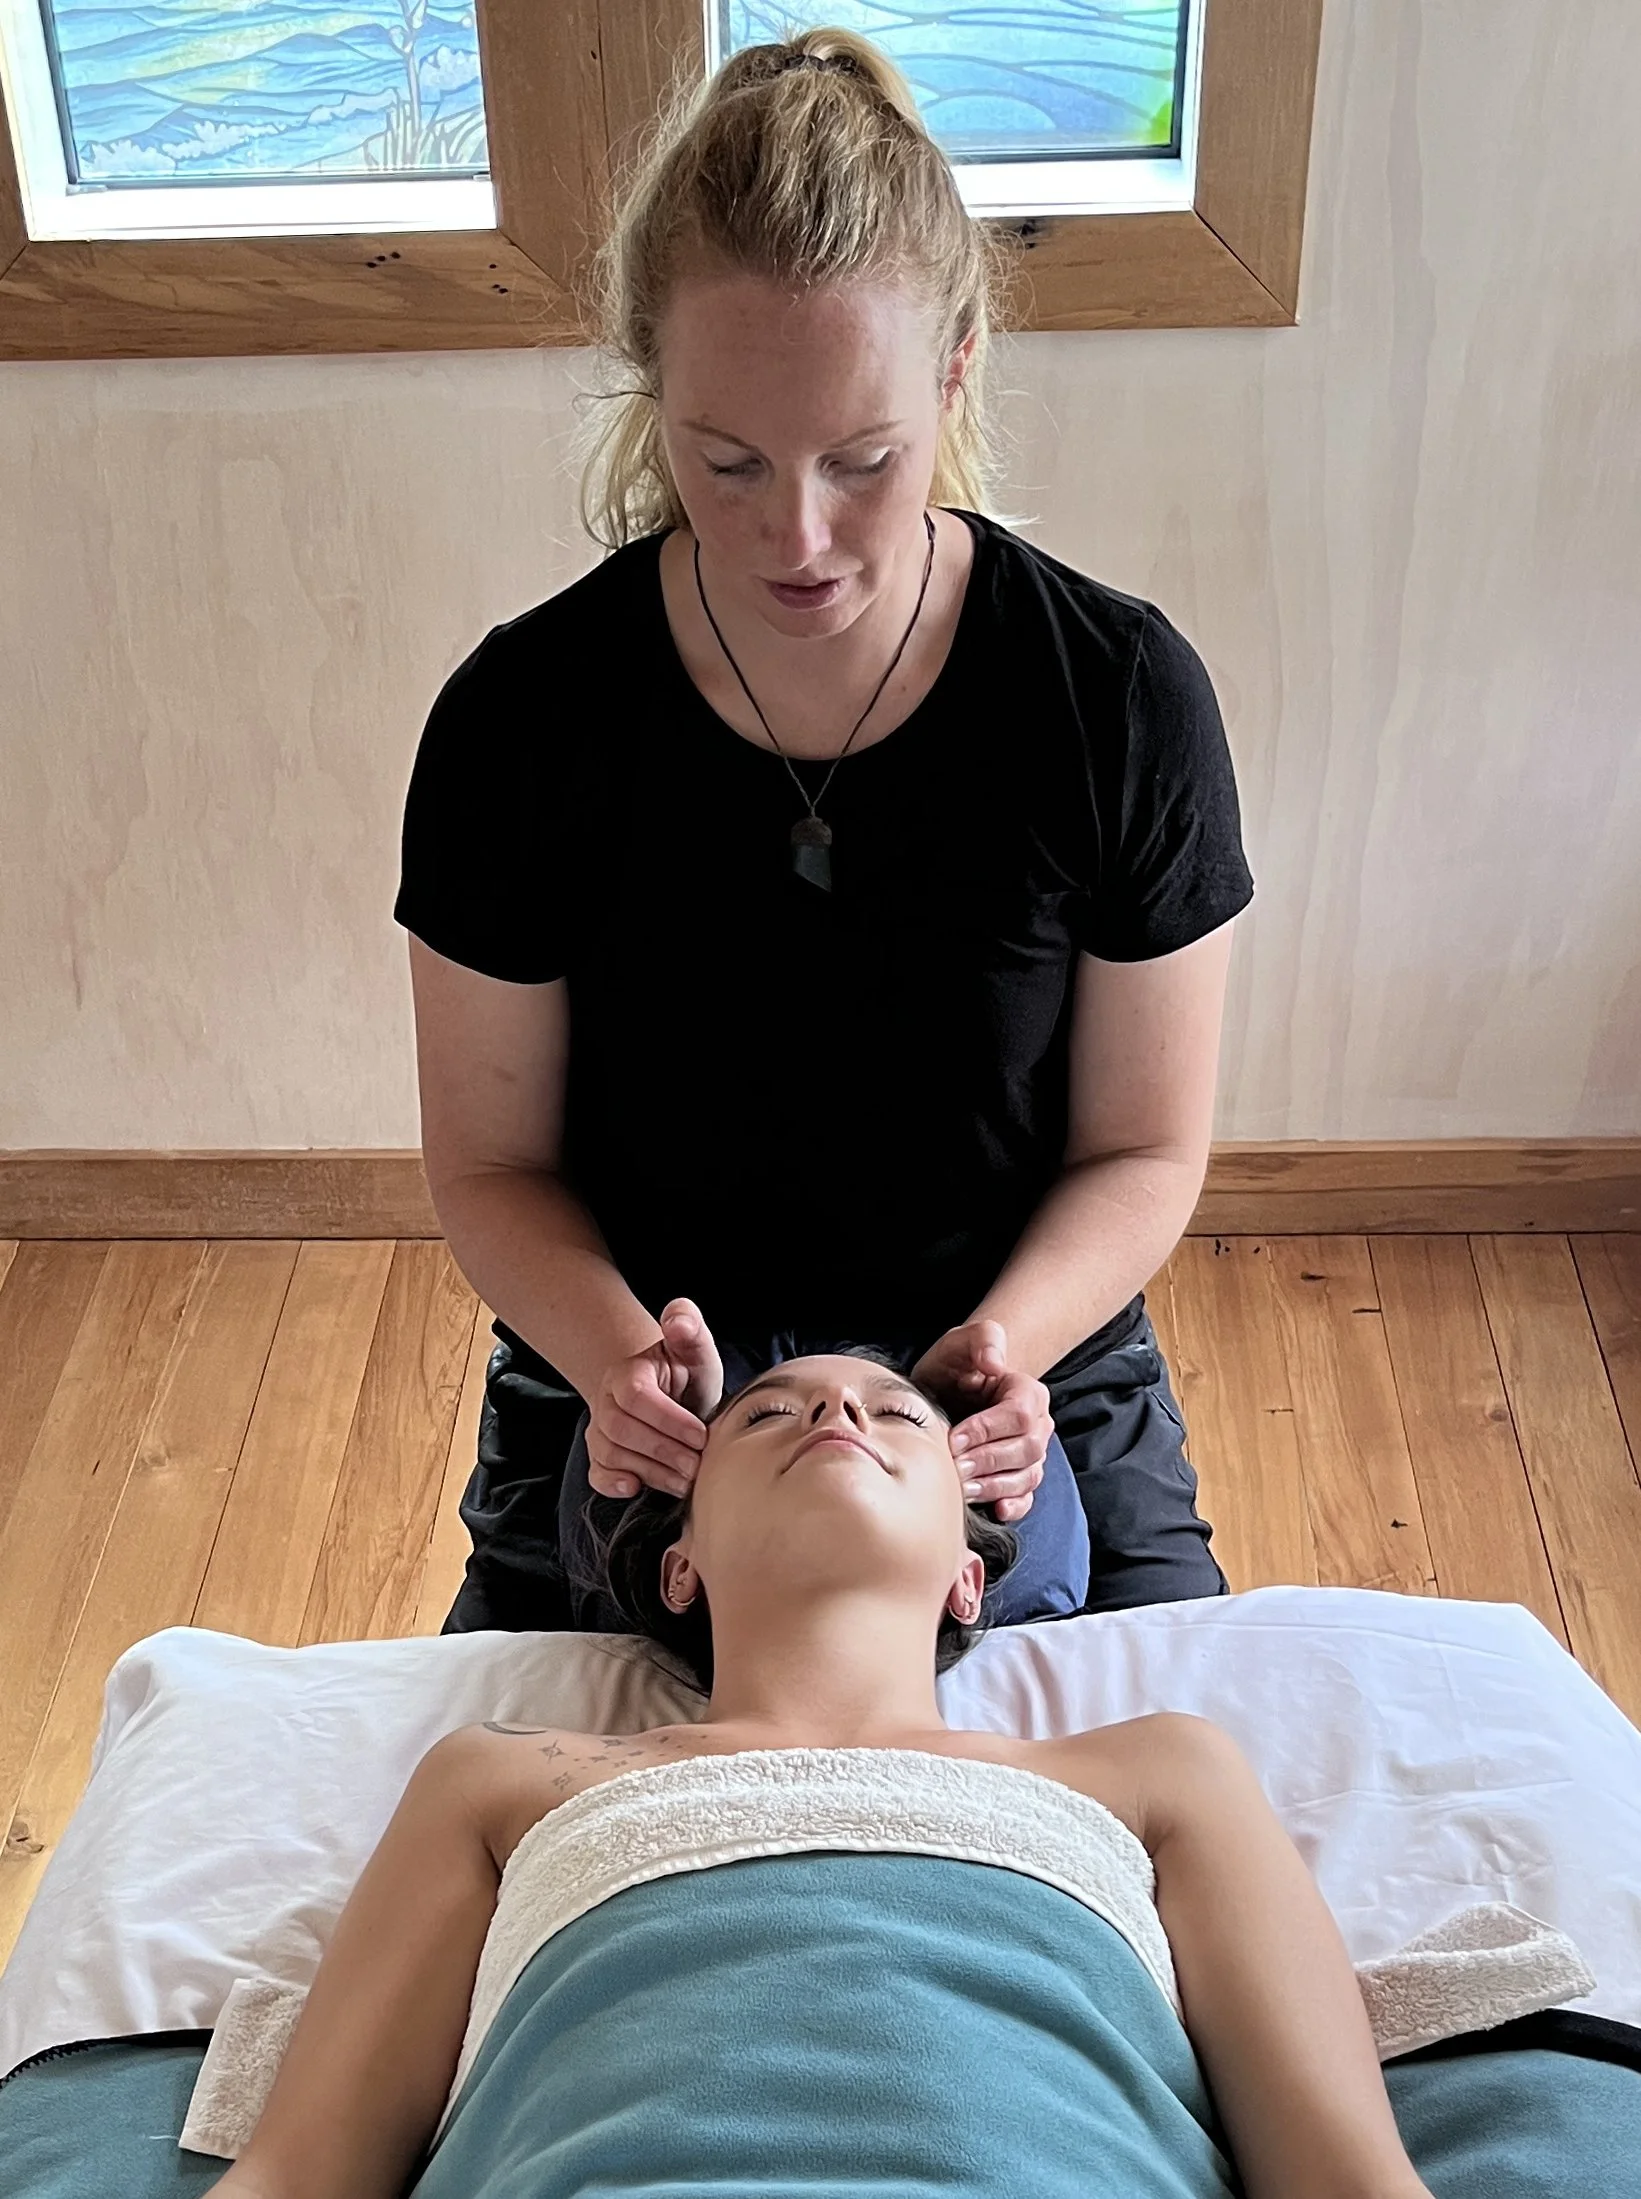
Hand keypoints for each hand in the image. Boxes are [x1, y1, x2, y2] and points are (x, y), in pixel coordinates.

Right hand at [585, 1298, 723, 1499]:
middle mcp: (608, 1400)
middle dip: (663, 1451)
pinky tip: (637, 1486)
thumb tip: (678, 1321)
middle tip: (697, 1464)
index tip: (701, 1434)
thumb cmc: (687, 1376)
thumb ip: (691, 1329)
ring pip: (611, 1454)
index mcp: (629, 1372)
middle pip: (621, 1429)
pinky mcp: (602, 1456)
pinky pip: (597, 1474)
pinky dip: (613, 1484)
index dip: (668, 1419)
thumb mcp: (697, 1351)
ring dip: (651, 1472)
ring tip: (685, 1479)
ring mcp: (601, 1429)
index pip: (636, 1396)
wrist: (672, 1396)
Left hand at [910, 1319, 1049, 1523]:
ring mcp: (1031, 1454)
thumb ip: (981, 1339)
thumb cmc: (953, 1368)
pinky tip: (995, 1510)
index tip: (952, 1438)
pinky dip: (1013, 1506)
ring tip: (961, 1488)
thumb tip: (994, 1363)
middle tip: (953, 1467)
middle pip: (1026, 1449)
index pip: (1018, 1415)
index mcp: (1027, 1391)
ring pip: (1026, 1476)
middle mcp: (1037, 1425)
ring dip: (994, 1486)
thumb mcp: (958, 1343)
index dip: (986, 1429)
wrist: (949, 1392)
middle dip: (987, 1460)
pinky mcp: (1019, 1477)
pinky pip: (1026, 1497)